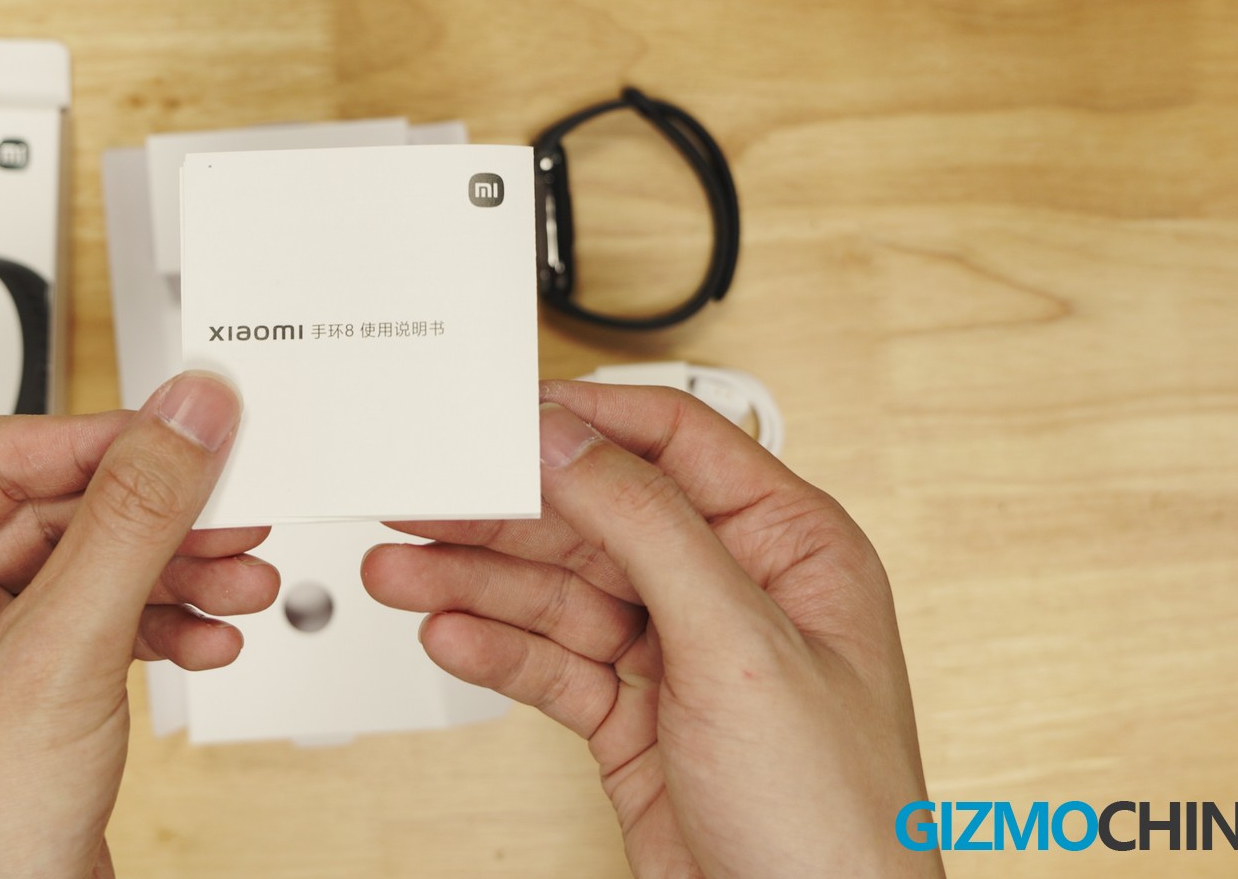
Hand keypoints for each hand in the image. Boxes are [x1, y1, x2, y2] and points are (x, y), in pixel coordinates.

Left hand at [0, 372, 272, 878]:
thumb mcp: (57, 655)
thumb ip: (130, 521)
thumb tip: (181, 417)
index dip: (100, 440)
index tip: (185, 426)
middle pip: (53, 510)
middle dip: (155, 520)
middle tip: (232, 507)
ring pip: (87, 564)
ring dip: (172, 570)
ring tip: (238, 579)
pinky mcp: (19, 690)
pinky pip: (98, 620)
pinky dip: (161, 623)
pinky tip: (208, 634)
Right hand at [362, 380, 943, 878]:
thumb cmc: (835, 818)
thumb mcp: (740, 646)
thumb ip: (647, 527)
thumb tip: (570, 441)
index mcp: (791, 547)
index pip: (674, 446)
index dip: (584, 424)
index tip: (500, 418)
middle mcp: (733, 594)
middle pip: (597, 519)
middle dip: (505, 514)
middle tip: (421, 500)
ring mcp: (680, 660)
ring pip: (561, 594)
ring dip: (479, 582)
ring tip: (402, 570)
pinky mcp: (634, 720)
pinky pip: (551, 664)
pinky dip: (497, 650)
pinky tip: (449, 634)